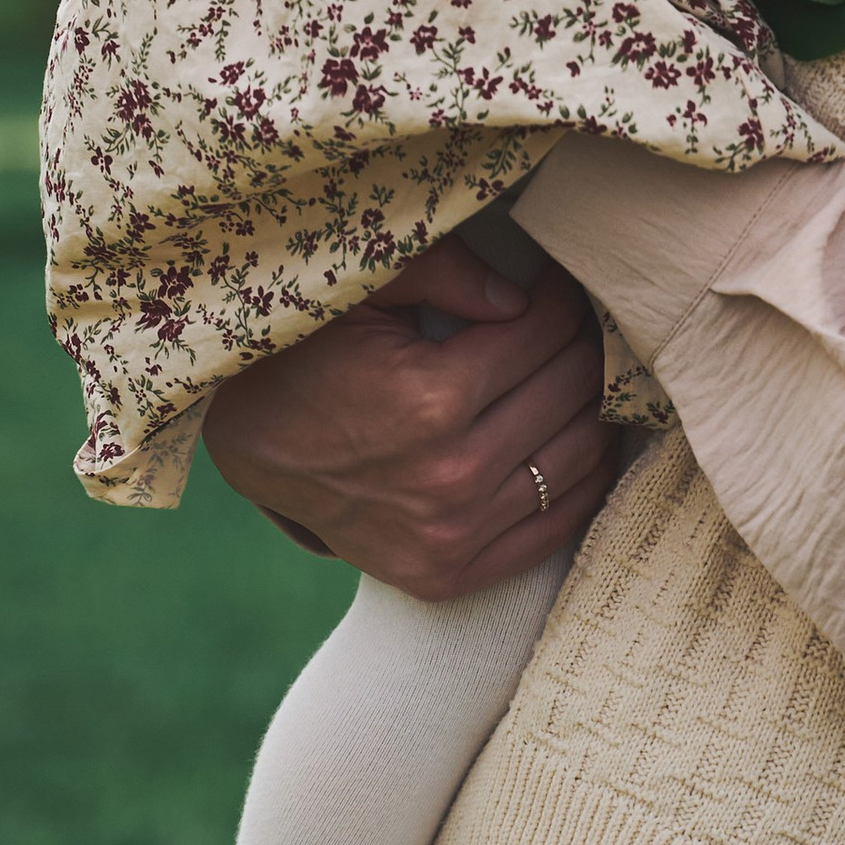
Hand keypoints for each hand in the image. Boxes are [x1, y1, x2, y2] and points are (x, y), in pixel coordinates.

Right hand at [201, 233, 625, 599]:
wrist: (250, 444)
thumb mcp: (361, 288)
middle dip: (583, 345)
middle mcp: (451, 478)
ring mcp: (453, 536)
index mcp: (432, 401)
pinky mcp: (450, 575)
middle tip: (577, 323)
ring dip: (594, 406)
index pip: (544, 332)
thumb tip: (522, 294)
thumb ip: (445, 270)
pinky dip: (585, 478)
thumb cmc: (306, 351)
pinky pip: (556, 526)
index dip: (560, 299)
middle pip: (570, 390)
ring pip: (577, 457)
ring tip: (584, 373)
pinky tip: (581, 438)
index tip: (557, 286)